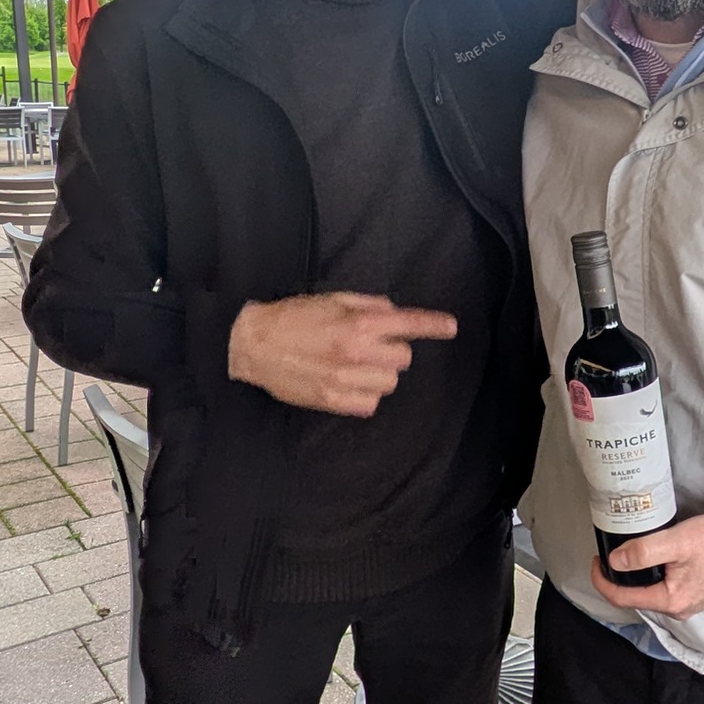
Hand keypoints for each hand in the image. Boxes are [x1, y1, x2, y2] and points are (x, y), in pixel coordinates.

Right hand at [228, 291, 455, 414]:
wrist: (253, 344)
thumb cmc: (292, 317)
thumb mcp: (332, 299)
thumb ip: (369, 305)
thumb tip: (396, 314)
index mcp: (357, 323)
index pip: (407, 324)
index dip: (433, 325)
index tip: (450, 327)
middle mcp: (355, 352)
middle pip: (403, 358)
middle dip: (391, 350)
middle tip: (367, 344)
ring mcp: (344, 379)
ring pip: (390, 384)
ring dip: (379, 374)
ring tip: (354, 365)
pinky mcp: (332, 401)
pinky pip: (371, 405)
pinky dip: (365, 395)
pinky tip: (347, 383)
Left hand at [591, 511, 703, 619]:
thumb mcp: (677, 541)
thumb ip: (644, 552)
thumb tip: (614, 561)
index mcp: (670, 601)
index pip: (621, 598)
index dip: (602, 580)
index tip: (597, 559)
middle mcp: (677, 609)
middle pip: (634, 597)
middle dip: (617, 578)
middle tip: (610, 553)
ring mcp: (687, 603)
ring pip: (648, 593)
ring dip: (635, 576)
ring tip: (628, 554)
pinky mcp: (694, 594)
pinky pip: (663, 589)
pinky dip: (651, 576)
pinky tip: (651, 559)